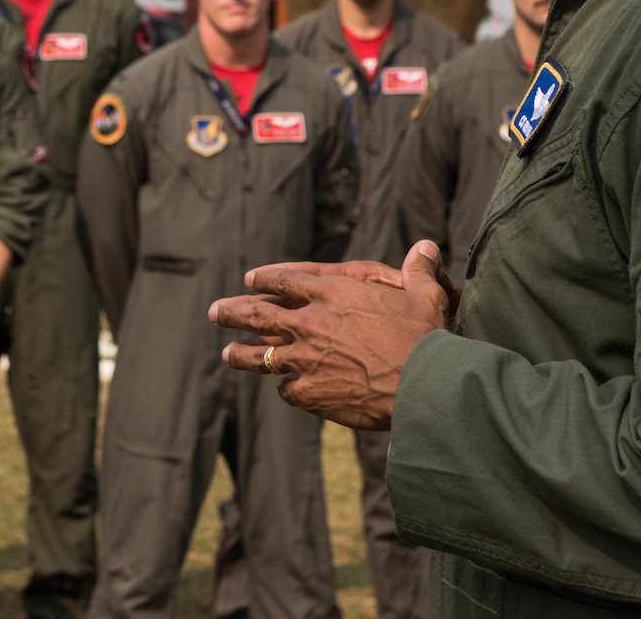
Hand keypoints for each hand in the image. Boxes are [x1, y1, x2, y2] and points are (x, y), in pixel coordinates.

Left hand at [208, 241, 455, 429]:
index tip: (250, 280)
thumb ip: (418, 272)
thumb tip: (426, 248)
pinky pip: (287, 388)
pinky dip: (286, 387)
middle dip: (233, 311)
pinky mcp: (309, 392)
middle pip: (258, 313)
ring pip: (261, 355)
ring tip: (228, 353)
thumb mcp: (425, 296)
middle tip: (214, 312)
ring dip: (242, 353)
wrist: (421, 385)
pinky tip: (287, 389)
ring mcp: (305, 359)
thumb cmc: (425, 337)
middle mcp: (310, 323)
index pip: (286, 281)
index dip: (266, 279)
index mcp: (332, 293)